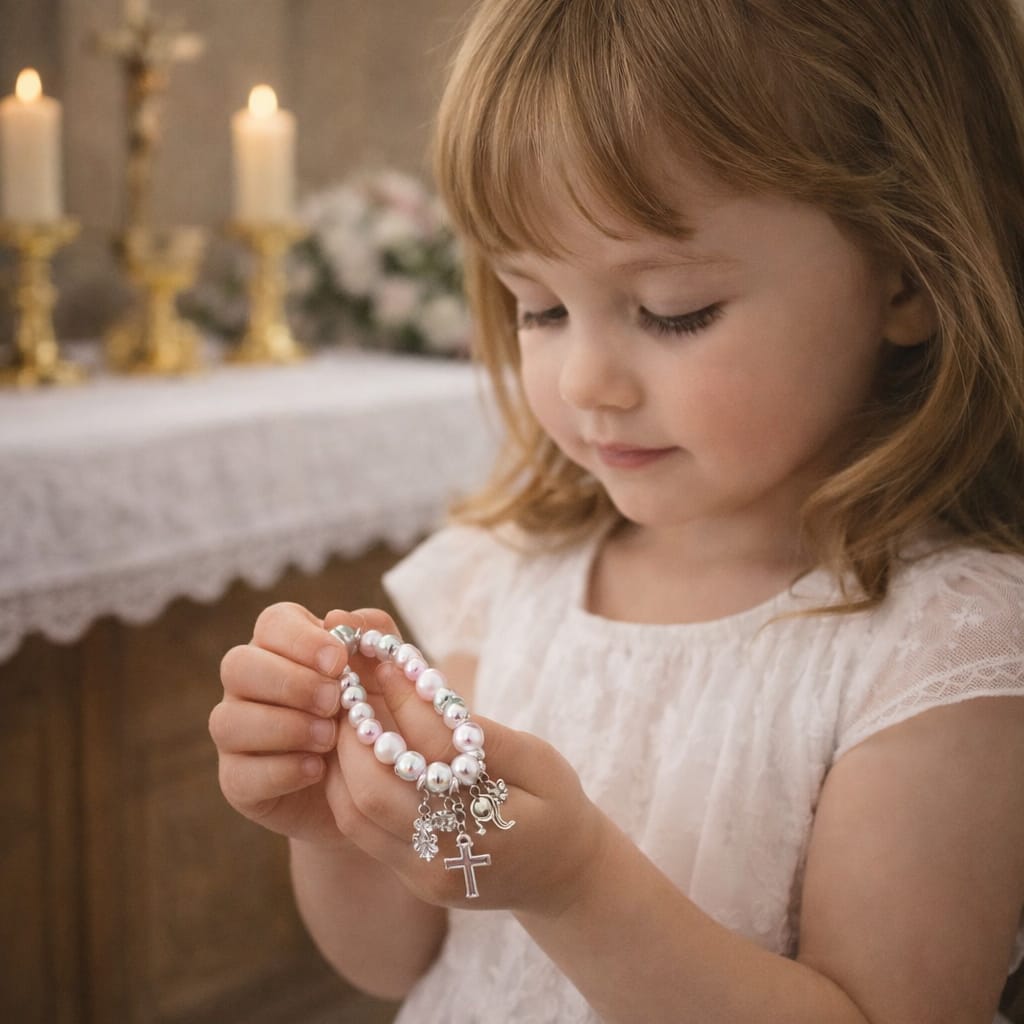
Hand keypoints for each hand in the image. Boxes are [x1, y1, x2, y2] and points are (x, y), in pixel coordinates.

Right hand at [210, 601, 380, 847]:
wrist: (381, 786)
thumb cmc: (380, 716)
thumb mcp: (390, 675)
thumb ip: (375, 637)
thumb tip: (339, 616)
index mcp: (285, 646)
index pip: (273, 623)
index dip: (300, 638)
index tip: (338, 660)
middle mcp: (251, 683)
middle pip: (238, 665)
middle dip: (289, 683)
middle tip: (334, 701)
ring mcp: (238, 733)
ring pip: (228, 720)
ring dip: (284, 727)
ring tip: (330, 739)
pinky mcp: (237, 780)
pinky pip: (238, 773)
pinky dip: (281, 770)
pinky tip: (316, 769)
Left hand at [323, 608, 607, 914]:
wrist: (563, 878)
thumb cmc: (557, 807)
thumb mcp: (540, 762)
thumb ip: (489, 737)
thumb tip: (431, 700)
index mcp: (493, 819)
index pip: (432, 750)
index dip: (404, 702)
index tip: (386, 664)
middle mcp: (451, 853)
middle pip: (374, 791)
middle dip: (353, 734)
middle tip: (350, 689)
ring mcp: (425, 873)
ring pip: (356, 815)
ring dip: (341, 761)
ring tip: (347, 716)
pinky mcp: (411, 878)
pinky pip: (362, 831)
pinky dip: (348, 785)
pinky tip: (354, 752)